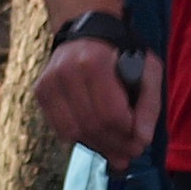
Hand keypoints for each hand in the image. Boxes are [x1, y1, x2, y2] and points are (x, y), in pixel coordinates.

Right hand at [36, 37, 162, 163]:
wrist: (88, 33)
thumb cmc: (123, 54)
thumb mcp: (148, 70)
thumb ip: (149, 104)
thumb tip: (143, 140)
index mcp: (94, 63)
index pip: (110, 113)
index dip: (126, 135)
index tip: (140, 145)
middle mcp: (66, 72)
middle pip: (91, 125)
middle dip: (114, 145)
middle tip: (130, 155)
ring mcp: (49, 82)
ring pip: (73, 131)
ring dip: (97, 147)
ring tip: (116, 152)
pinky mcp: (41, 92)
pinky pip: (60, 128)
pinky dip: (81, 139)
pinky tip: (97, 141)